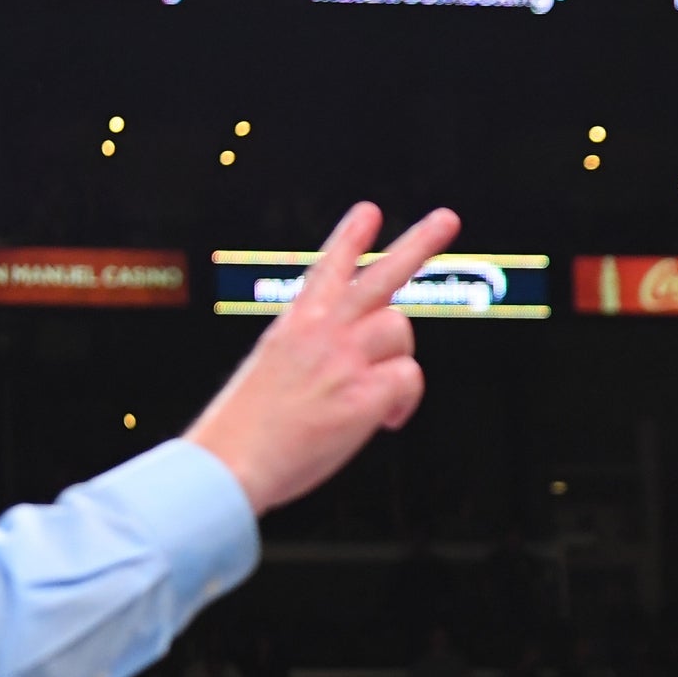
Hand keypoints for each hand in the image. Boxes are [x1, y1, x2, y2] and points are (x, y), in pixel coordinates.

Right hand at [187, 202, 461, 513]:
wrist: (230, 463)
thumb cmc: (244, 433)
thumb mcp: (269, 375)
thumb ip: (311, 358)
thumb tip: (354, 368)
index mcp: (294, 326)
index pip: (327, 268)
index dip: (350, 238)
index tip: (368, 212)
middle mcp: (322, 333)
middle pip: (382, 275)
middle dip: (419, 243)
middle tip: (447, 219)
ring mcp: (344, 360)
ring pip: (401, 330)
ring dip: (400, 360)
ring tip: (385, 395)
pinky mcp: (363, 394)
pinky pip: (409, 379)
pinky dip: (405, 402)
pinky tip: (387, 421)